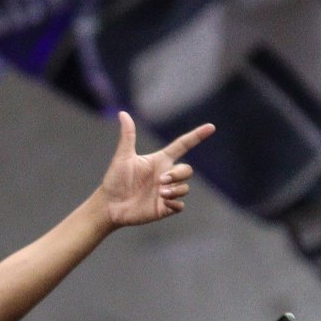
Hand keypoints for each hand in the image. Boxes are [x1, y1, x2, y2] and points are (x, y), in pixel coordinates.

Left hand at [97, 112, 215, 227]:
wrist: (109, 205)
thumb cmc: (115, 180)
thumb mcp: (122, 157)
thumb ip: (128, 136)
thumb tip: (123, 113)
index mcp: (159, 160)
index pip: (183, 145)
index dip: (197, 136)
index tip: (211, 127)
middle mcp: (166, 175)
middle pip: (187, 170)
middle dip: (179, 174)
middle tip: (161, 181)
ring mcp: (166, 192)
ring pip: (185, 188)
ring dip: (176, 189)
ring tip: (161, 193)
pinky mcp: (164, 208)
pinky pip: (180, 205)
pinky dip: (175, 203)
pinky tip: (164, 202)